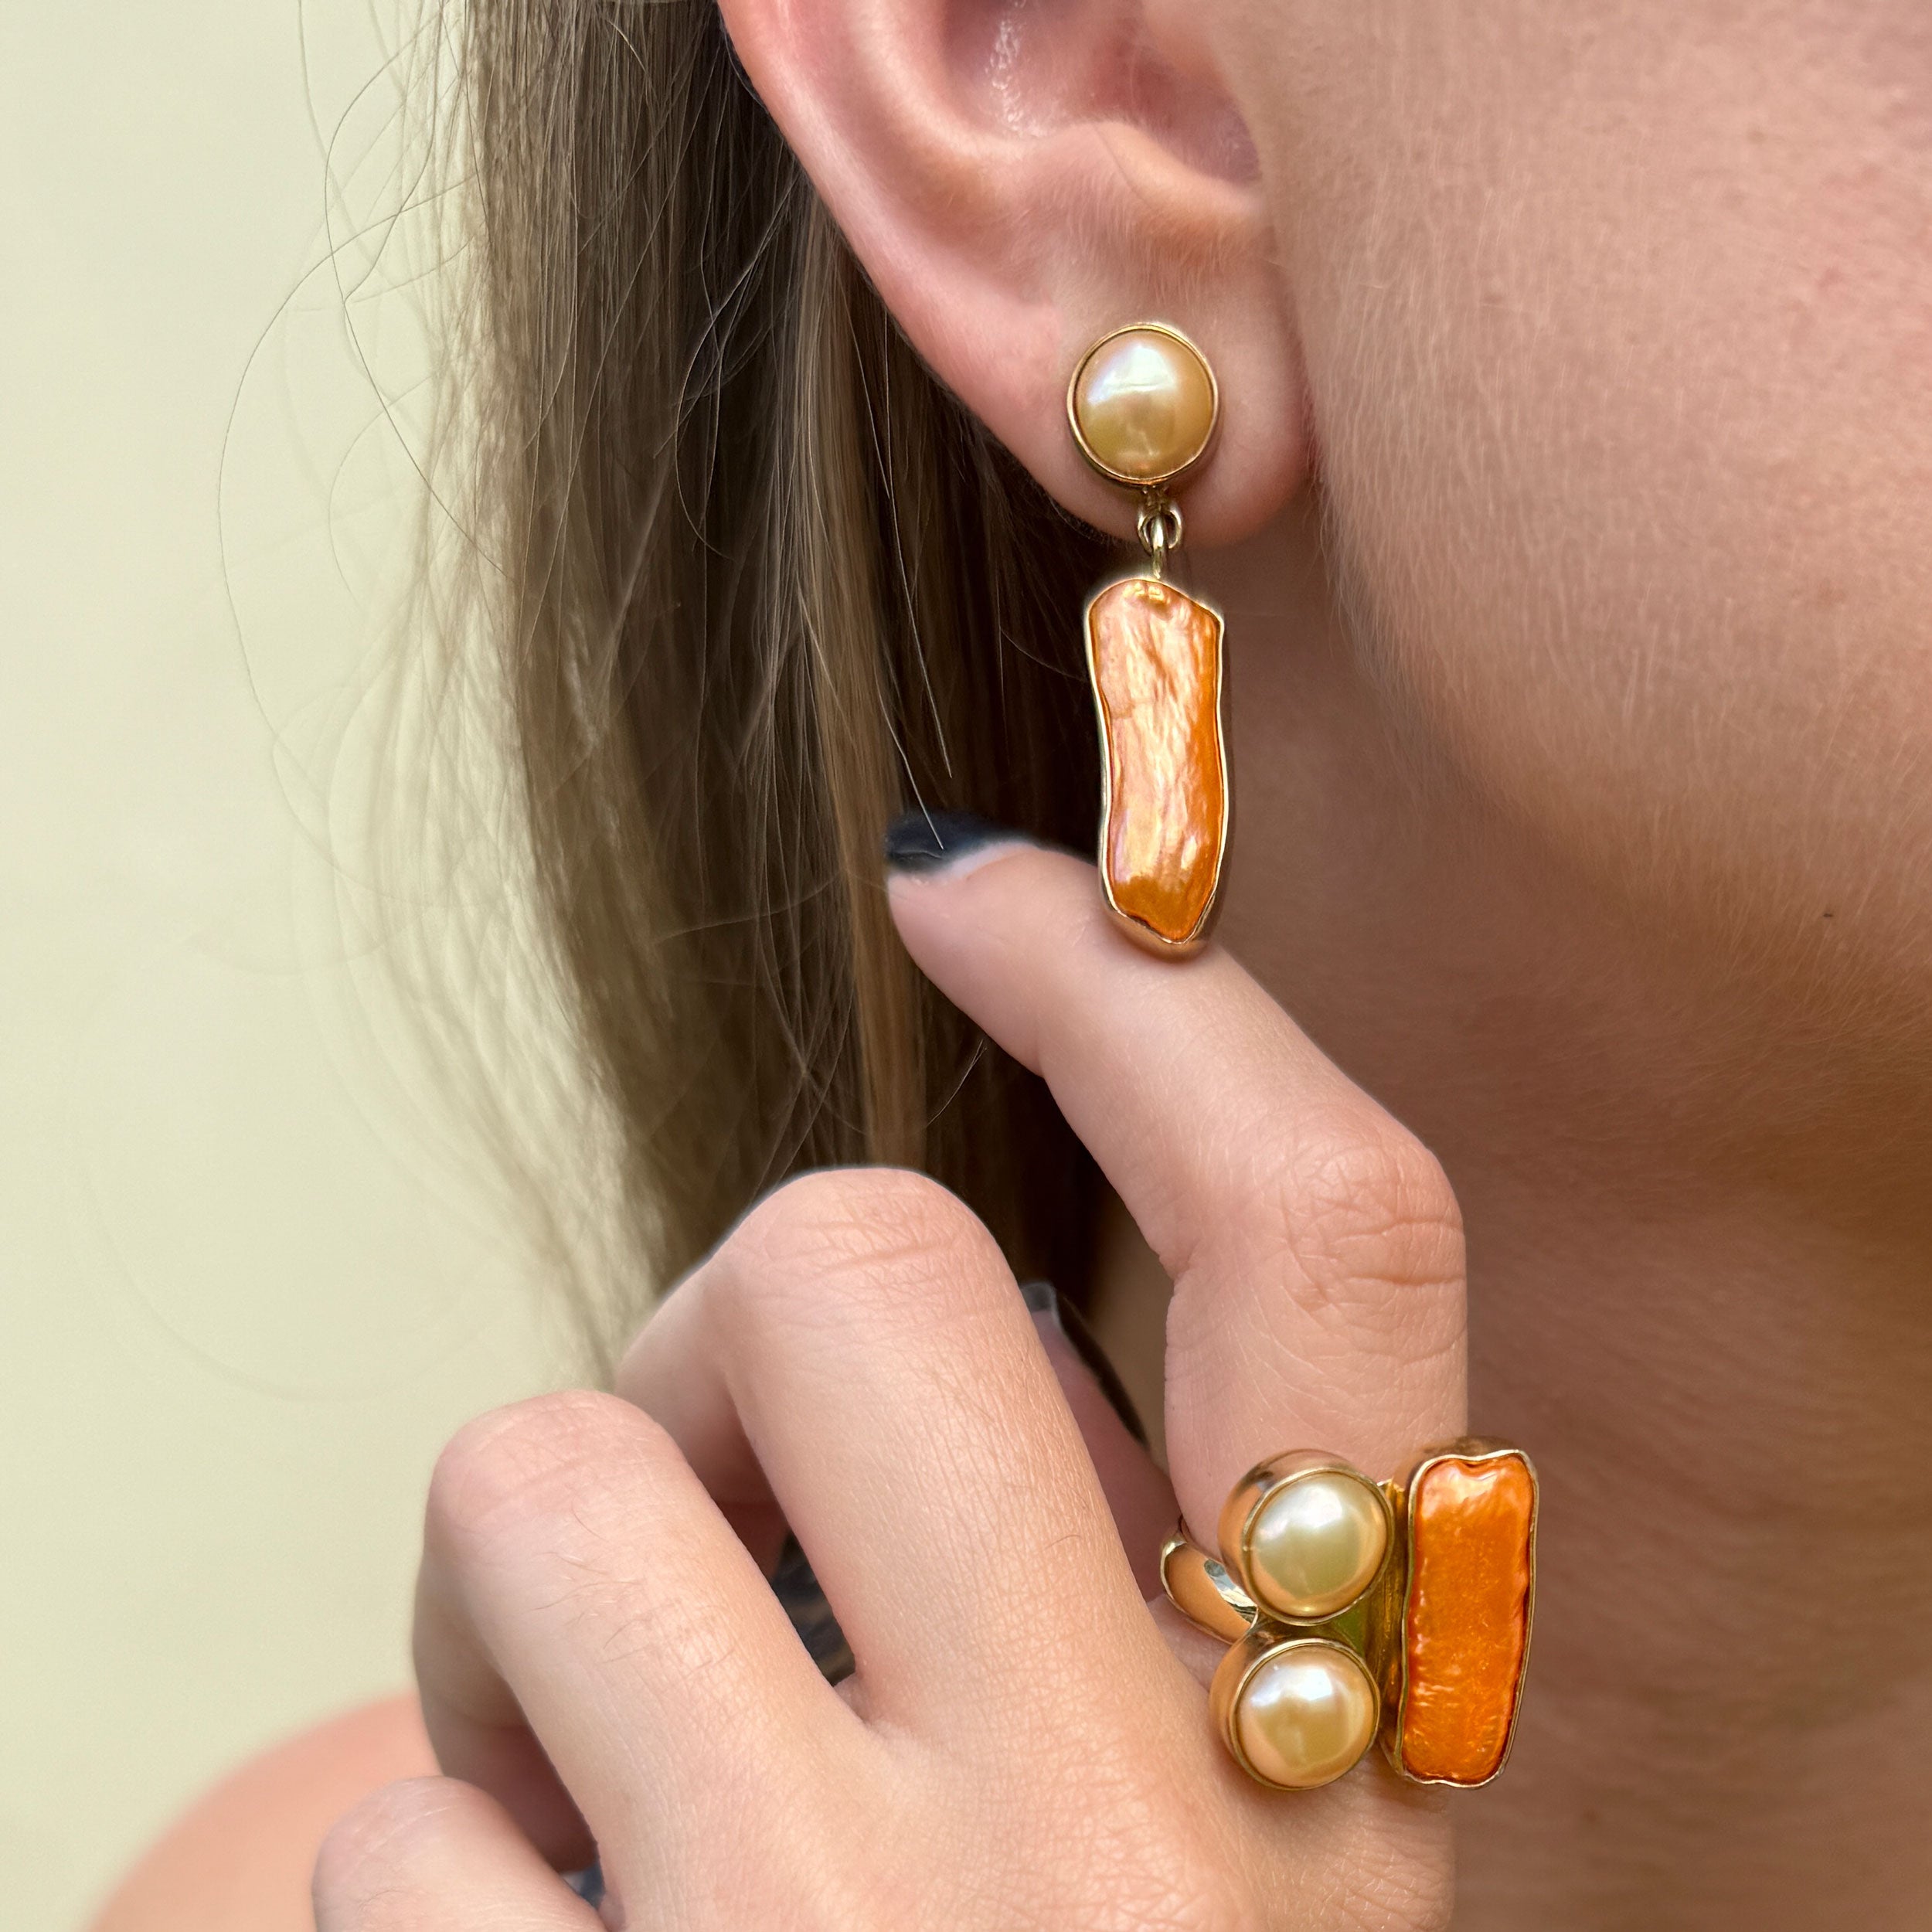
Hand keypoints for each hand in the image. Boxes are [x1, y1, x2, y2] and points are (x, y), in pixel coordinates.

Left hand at [314, 842, 1465, 1929]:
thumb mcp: (1201, 1874)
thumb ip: (1092, 1598)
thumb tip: (882, 1322)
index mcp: (1336, 1775)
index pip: (1339, 1238)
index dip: (1160, 1007)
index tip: (984, 889)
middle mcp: (1145, 1855)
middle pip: (849, 1259)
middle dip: (721, 1330)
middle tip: (719, 1508)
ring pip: (547, 1475)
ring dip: (524, 1605)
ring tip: (601, 1789)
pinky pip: (389, 1831)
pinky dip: (428, 1881)